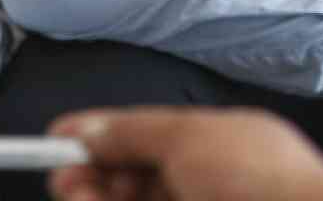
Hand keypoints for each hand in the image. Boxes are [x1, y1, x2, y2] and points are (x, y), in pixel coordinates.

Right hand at [47, 108, 322, 200]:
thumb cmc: (265, 182)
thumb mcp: (188, 138)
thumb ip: (134, 132)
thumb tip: (90, 129)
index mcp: (219, 142)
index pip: (149, 134)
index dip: (102, 136)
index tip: (57, 140)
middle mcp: (211, 180)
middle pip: (136, 176)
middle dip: (93, 174)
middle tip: (62, 177)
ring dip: (98, 197)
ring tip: (73, 193)